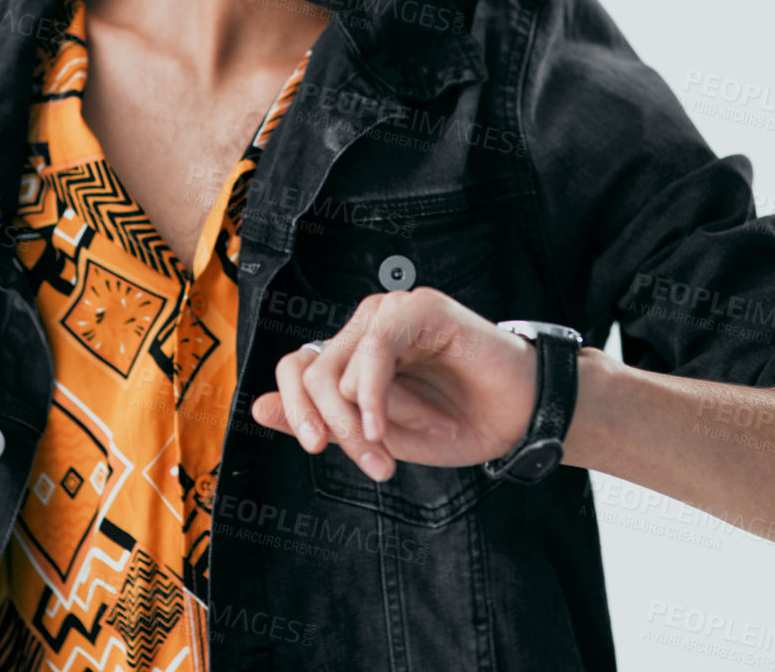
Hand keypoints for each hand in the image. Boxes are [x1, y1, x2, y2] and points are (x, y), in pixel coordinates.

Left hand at [249, 288, 543, 481]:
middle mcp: (363, 327)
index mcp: (350, 352)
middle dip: (340, 430)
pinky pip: (376, 349)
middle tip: (378, 465)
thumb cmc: (454, 423)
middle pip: (314, 374)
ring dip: (378, 420)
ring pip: (343, 371)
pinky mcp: (420, 308)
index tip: (316, 449)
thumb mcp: (377, 435)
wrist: (519, 420)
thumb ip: (321, 420)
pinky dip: (378, 395)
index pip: (295, 368)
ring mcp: (391, 312)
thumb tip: (255, 408)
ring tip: (423, 434)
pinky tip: (390, 425)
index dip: (296, 409)